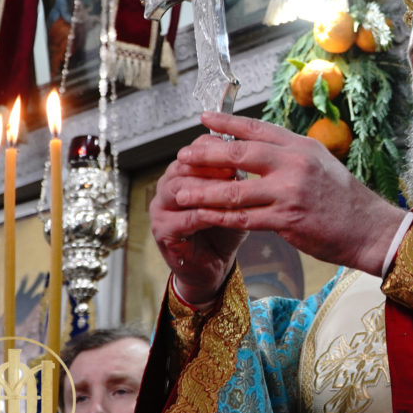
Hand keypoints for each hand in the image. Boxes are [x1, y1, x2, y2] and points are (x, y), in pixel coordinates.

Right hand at [150, 150, 248, 305]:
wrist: (213, 264)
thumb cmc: (225, 228)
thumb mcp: (236, 198)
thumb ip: (238, 178)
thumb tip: (251, 157)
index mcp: (184, 171)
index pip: (195, 149)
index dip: (215, 147)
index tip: (240, 149)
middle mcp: (168, 185)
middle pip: (184, 165)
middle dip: (211, 166)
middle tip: (235, 169)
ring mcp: (161, 207)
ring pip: (180, 189)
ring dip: (206, 189)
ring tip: (230, 190)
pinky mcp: (162, 230)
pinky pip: (183, 218)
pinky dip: (204, 215)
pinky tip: (220, 214)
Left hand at [171, 112, 407, 280]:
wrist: (371, 229)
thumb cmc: (345, 200)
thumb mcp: (321, 163)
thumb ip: (291, 155)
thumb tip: (261, 147)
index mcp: (302, 146)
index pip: (257, 129)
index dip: (226, 123)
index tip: (203, 119)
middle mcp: (295, 164)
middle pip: (240, 153)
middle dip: (206, 154)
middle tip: (183, 155)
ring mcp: (290, 192)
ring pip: (235, 190)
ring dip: (204, 191)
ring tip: (180, 192)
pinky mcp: (287, 220)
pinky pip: (243, 218)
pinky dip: (219, 217)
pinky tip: (202, 217)